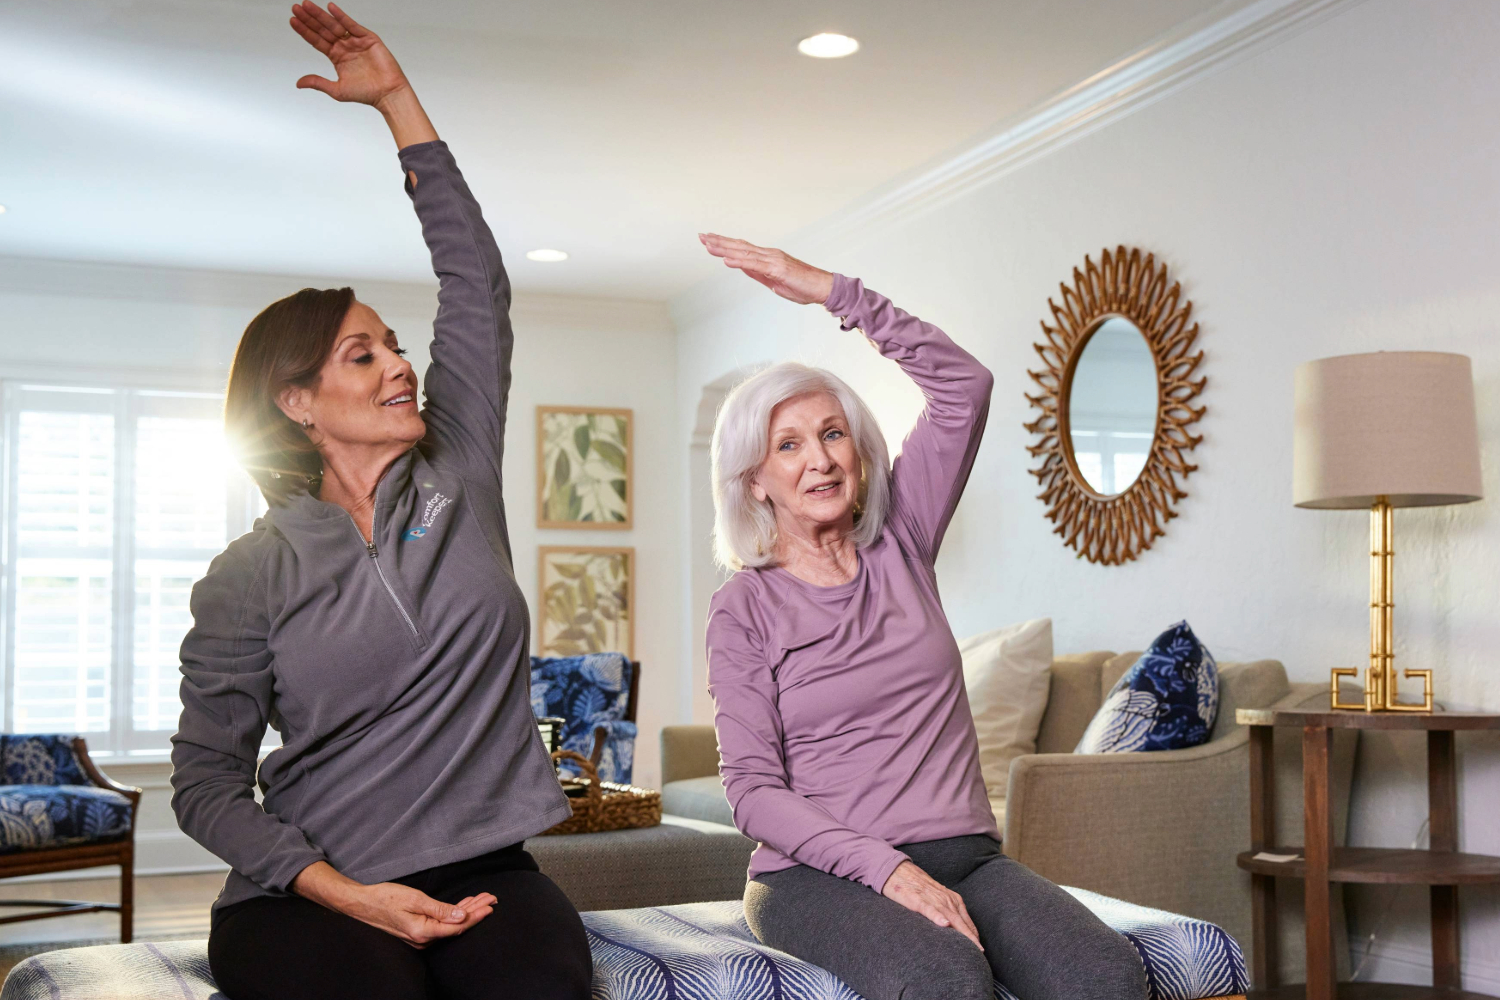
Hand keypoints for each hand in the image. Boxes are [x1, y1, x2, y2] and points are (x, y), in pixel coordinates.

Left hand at [289, 2, 409, 109]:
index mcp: (337, 57)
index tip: (292, 21)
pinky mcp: (368, 38)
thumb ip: (318, 83)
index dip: (304, 31)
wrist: (387, 93)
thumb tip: (299, 83)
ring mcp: (355, 41)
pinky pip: (352, 25)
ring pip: (334, 25)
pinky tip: (331, 8)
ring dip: (320, 15)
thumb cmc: (367, 93)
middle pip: (323, 30)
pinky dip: (341, 16)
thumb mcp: (337, 90)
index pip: (317, 40)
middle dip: (309, 19)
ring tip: (307, 5)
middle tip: (296, 8)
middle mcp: (345, 47)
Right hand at [342, 882, 496, 948]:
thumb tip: (462, 916)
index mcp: (423, 932)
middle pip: (456, 926)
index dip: (476, 916)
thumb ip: (440, 909)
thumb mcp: (415, 899)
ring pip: (450, 924)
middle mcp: (423, 939)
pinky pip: (440, 923)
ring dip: (466, 911)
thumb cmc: (386, 898)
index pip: (457, 927)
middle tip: (492, 898)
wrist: (362, 903)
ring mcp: (419, 936)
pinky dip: (453, 913)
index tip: (490, 905)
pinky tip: (464, 905)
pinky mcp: (417, 930)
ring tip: (483, 899)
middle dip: (476, 911)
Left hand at [699, 234, 834, 304]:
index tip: (709, 240)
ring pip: (744, 253)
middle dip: (719, 241)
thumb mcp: (774, 281)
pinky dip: (739, 262)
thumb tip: (741, 267)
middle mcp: (769, 254)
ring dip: (724, 249)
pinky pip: (755, 265)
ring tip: (708, 245)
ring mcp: (773, 260)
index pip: (742, 248)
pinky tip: (726, 260)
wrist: (823, 288)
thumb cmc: (803, 286)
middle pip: (739, 246)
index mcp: (768, 257)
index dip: (724, 243)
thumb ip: (758, 273)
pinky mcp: (778, 269)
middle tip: (701, 236)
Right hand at [881, 860, 983, 951]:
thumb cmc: (917, 887)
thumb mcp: (937, 898)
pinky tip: (944, 924)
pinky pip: (930, 910)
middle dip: (972, 938)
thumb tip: (954, 928)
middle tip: (980, 952)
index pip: (966, 920)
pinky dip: (938, 917)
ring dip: (962, 932)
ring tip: (971, 945)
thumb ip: (947, 911)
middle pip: (962, 921)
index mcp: (952, 899)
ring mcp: (933, 899)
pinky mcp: (918, 900)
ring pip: (950, 918)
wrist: (899, 871)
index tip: (980, 949)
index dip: (973, 934)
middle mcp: (946, 899)